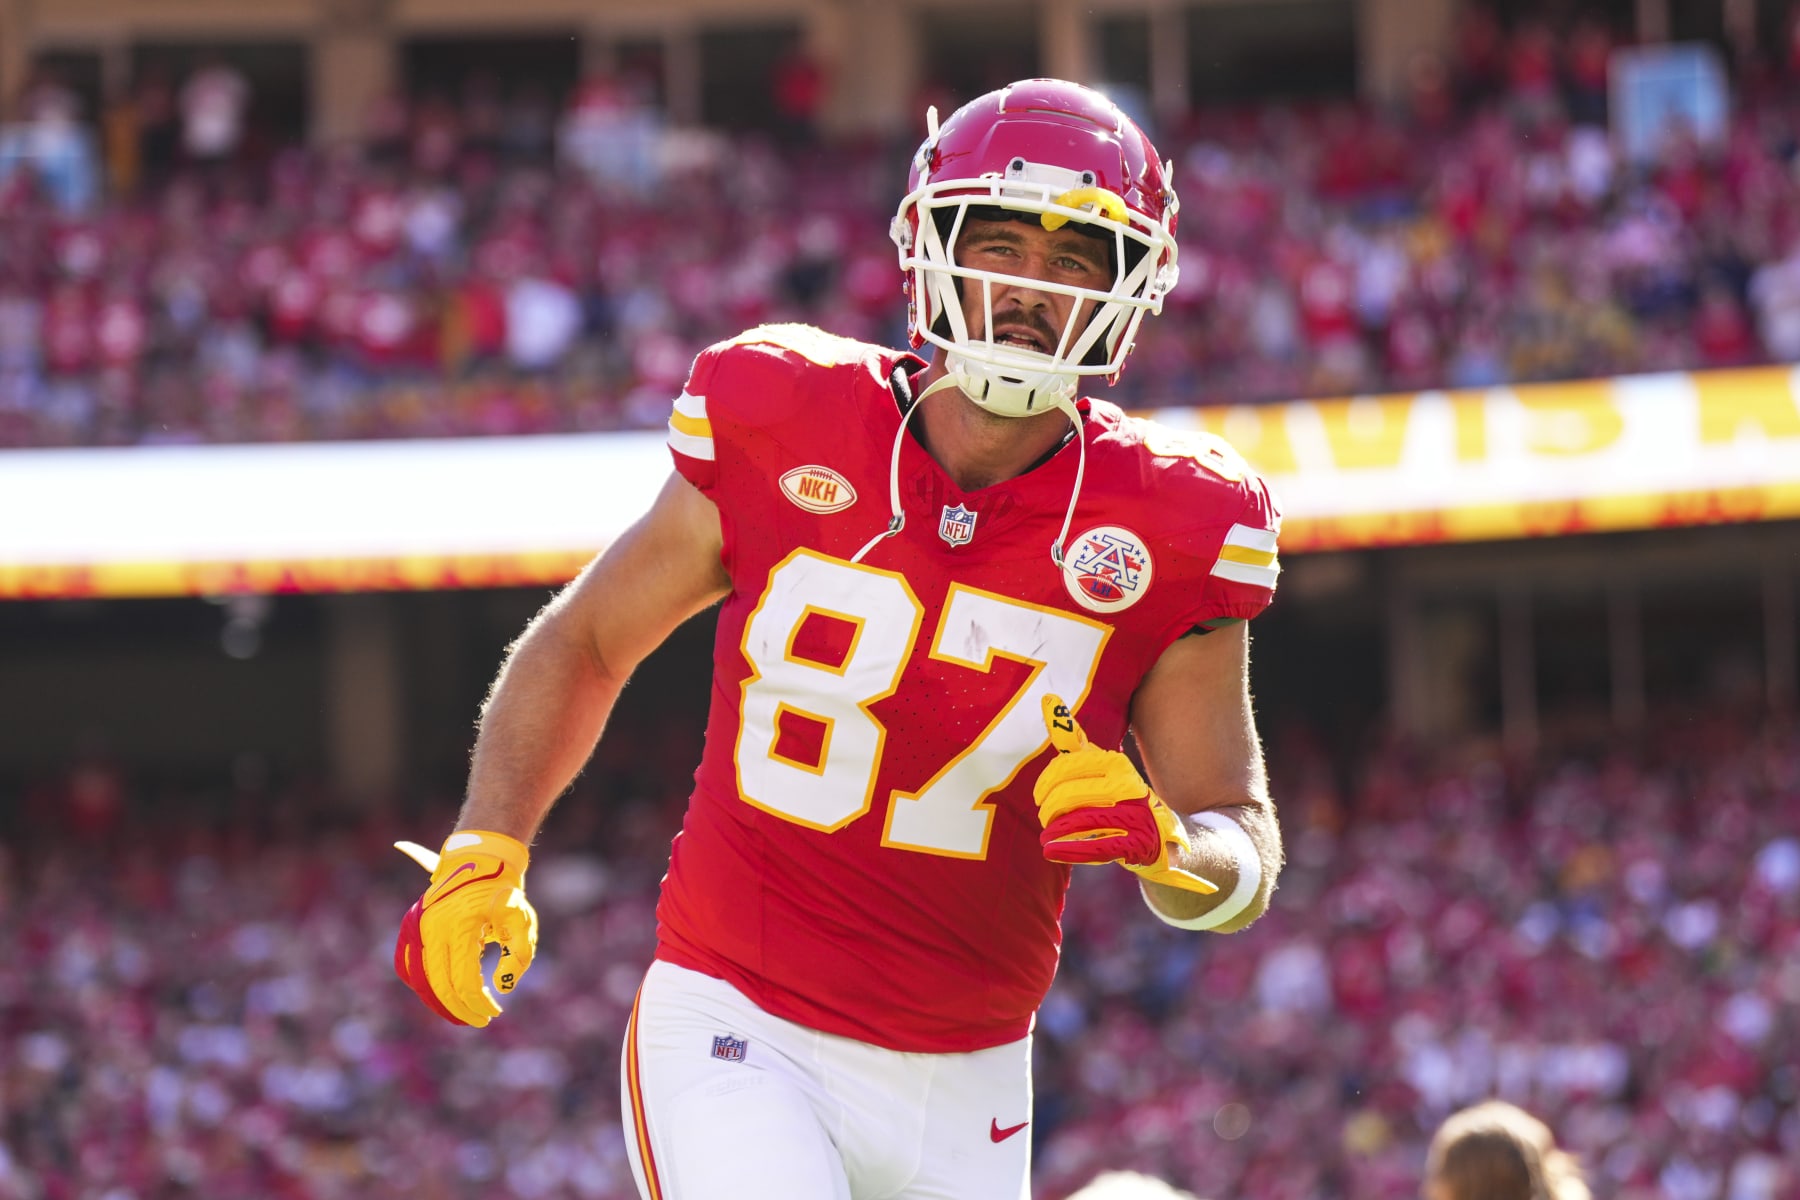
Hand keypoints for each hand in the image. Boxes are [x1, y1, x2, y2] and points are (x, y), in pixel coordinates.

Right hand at [394, 830, 538, 1026]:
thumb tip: (503, 987)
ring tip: (460, 1015)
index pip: (465, 981)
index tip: (495, 1012)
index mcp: (461, 927)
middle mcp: (432, 929)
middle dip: (460, 1010)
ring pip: (419, 980)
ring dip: (438, 1003)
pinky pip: (405, 965)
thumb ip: (520, 954)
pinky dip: (418, 984)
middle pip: (440, 987)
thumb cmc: (504, 893)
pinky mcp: (410, 926)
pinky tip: (436, 996)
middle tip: (480, 1020)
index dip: (479, 1003)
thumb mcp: (523, 919)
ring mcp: (416, 927)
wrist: (478, 860)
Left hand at [1035, 695, 1217, 894]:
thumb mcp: (1101, 765)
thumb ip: (1073, 741)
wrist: (1167, 835)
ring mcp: (1135, 814)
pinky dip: (1071, 850)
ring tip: (1047, 840)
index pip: (1065, 767)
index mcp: (1115, 763)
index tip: (1040, 796)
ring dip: (1056, 833)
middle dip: (1049, 810)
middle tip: (1046, 820)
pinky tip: (1055, 852)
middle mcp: (1126, 784)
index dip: (1045, 784)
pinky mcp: (1139, 843)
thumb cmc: (1123, 796)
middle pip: (1068, 795)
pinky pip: (1098, 846)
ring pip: (1080, 821)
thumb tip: (1048, 700)